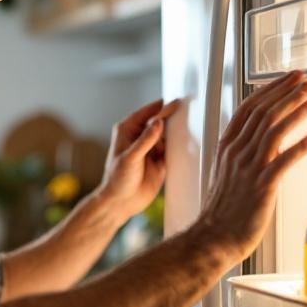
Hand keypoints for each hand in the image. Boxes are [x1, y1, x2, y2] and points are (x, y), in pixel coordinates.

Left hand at [96, 98, 182, 220]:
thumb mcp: (131, 158)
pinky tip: (186, 145)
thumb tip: (158, 122)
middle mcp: (140, 137)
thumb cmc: (117, 179)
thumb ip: (145, 140)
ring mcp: (150, 148)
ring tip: (189, 128)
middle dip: (172, 117)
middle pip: (160, 121)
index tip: (177, 103)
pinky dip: (179, 147)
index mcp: (128, 130)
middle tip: (187, 111)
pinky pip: (172, 149)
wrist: (121, 202)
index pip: (148, 113)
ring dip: (176, 133)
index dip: (162, 107)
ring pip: (167, 135)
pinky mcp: (160, 161)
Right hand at [200, 71, 306, 257]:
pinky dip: (302, 146)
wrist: (213, 237)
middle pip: (263, 112)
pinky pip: (284, 160)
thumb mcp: (227, 171)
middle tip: (305, 81)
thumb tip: (267, 138)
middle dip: (286, 92)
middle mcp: (237, 152)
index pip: (249, 108)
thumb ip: (243, 152)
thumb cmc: (222, 209)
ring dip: (295, 111)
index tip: (287, 79)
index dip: (270, 89)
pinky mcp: (262, 186)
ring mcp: (248, 168)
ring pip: (274, 130)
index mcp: (227, 146)